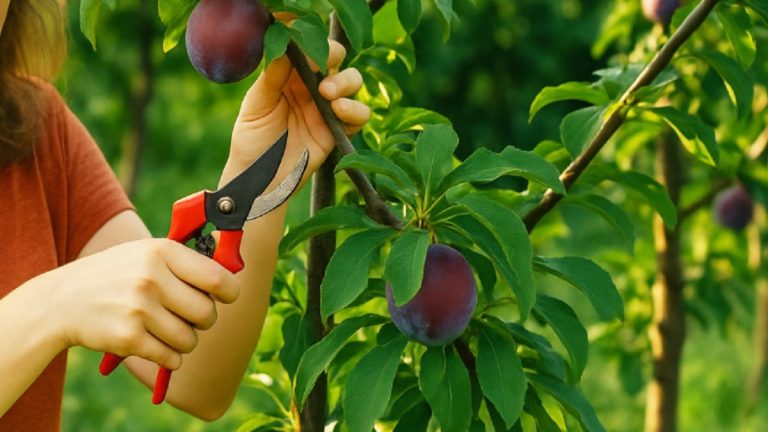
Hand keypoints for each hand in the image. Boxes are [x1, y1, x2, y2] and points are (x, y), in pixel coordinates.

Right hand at [42, 239, 239, 369]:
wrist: (63, 300)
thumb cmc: (118, 275)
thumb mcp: (147, 254)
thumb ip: (187, 263)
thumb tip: (232, 280)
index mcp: (162, 251)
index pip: (217, 278)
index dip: (229, 292)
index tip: (225, 296)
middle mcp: (151, 278)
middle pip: (207, 314)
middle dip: (202, 320)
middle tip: (186, 315)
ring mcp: (139, 309)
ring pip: (191, 340)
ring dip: (184, 340)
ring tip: (164, 328)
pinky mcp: (128, 338)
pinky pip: (171, 358)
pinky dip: (168, 356)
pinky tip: (152, 343)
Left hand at [225, 40, 368, 185]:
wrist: (260, 179)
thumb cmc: (252, 140)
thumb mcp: (256, 106)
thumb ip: (272, 77)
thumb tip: (286, 47)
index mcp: (290, 74)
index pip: (308, 48)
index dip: (312, 42)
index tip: (306, 45)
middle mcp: (311, 87)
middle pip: (336, 58)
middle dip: (333, 57)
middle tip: (320, 73)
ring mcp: (326, 108)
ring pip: (353, 81)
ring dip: (345, 82)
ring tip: (328, 95)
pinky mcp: (337, 130)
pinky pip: (359, 115)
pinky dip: (355, 110)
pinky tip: (340, 112)